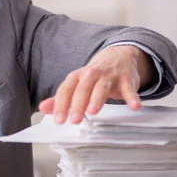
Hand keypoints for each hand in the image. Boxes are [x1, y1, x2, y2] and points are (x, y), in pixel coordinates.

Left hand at [38, 45, 155, 123]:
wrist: (119, 56)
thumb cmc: (94, 76)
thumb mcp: (76, 84)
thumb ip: (61, 98)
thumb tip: (42, 108)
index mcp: (77, 77)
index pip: (65, 90)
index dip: (61, 105)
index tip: (59, 121)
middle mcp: (91, 74)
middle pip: (82, 89)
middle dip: (77, 104)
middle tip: (74, 120)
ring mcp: (109, 76)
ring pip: (102, 88)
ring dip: (97, 99)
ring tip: (93, 112)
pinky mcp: (126, 79)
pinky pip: (129, 89)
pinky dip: (132, 97)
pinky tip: (134, 106)